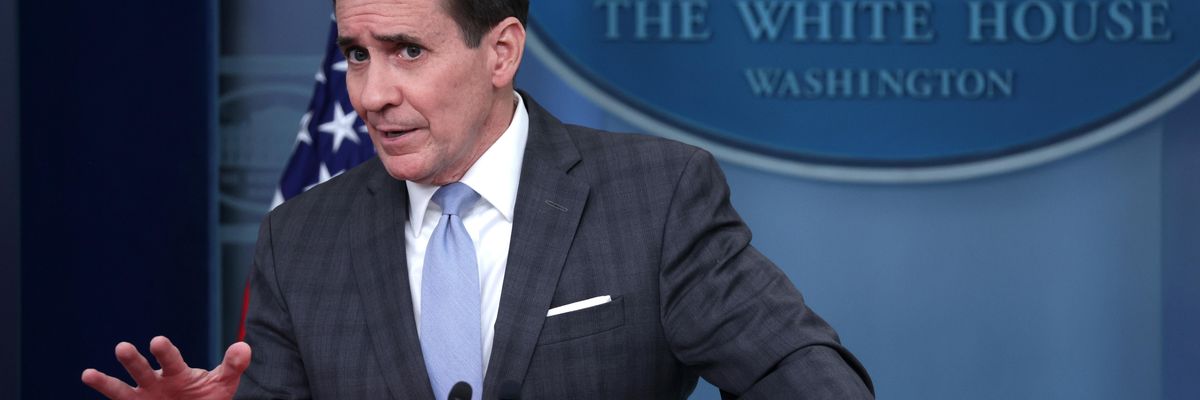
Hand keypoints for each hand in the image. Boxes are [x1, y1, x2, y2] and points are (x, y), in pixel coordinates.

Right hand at [82, 336, 251, 399]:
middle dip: (134, 361)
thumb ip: (232, 365)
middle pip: (142, 370)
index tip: (157, 341)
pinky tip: (88, 381)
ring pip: (122, 390)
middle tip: (123, 347)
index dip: (165, 352)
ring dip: (106, 383)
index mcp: (177, 371)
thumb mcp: (223, 382)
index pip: (171, 360)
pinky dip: (105, 393)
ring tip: (88, 375)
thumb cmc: (208, 396)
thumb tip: (244, 347)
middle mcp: (155, 381)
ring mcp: (142, 397)